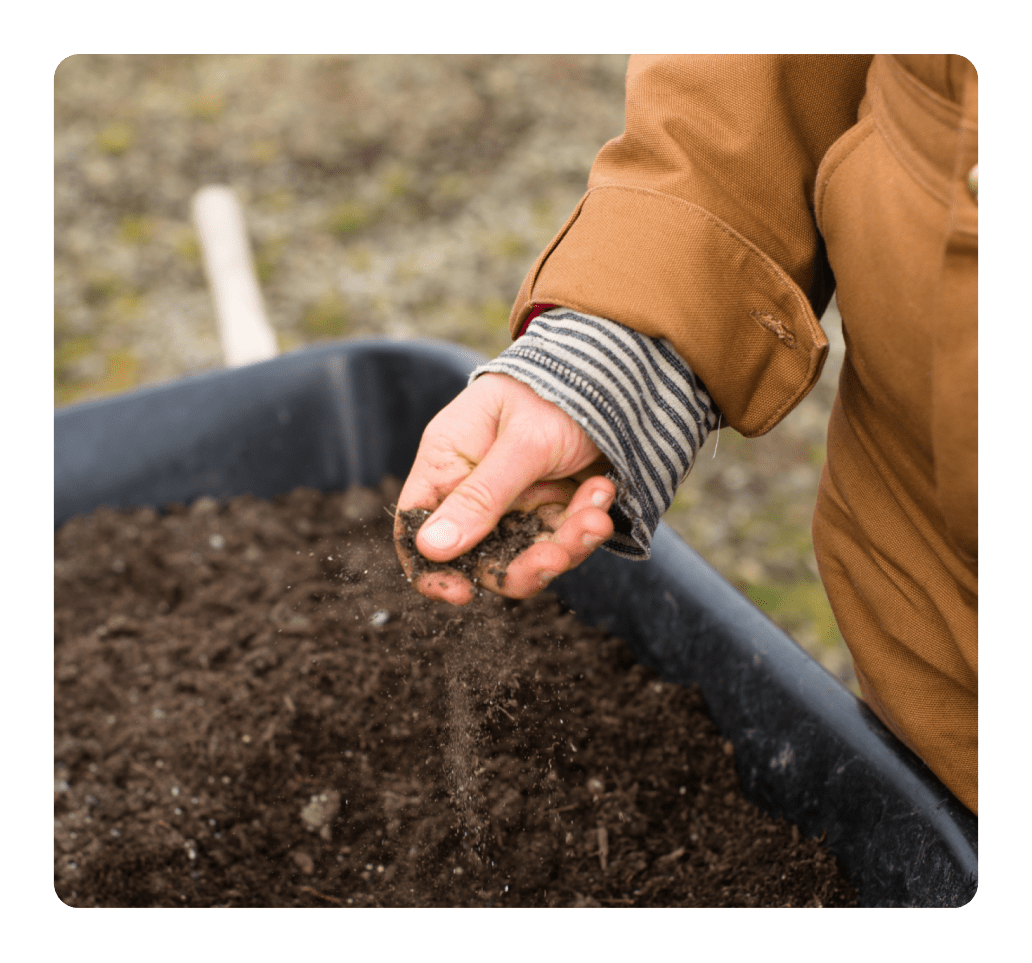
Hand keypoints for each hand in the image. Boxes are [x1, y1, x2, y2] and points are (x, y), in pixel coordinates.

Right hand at [393, 373, 615, 604]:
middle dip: (523, 563)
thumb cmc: (555, 391)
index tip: (462, 594)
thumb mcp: (521, 444)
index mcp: (448, 461)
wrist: (614, 372)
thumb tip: (430, 549)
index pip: (417, 524)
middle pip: (481, 553)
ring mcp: (516, 499)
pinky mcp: (552, 505)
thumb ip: (481, 496)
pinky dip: (586, 523)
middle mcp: (475, 486)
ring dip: (566, 543)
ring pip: (528, 552)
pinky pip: (562, 538)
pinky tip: (602, 491)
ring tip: (596, 516)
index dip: (431, 567)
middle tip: (558, 556)